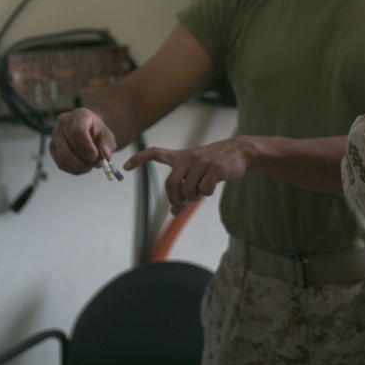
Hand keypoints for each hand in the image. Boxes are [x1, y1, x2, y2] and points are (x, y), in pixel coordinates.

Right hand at [49, 108, 116, 174]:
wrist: (89, 129)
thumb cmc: (97, 131)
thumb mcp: (107, 136)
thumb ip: (107, 145)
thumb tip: (105, 155)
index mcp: (80, 115)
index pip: (78, 131)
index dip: (86, 146)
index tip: (94, 157)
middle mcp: (63, 123)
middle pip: (69, 146)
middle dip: (84, 160)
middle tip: (95, 164)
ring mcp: (55, 134)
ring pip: (63, 156)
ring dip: (78, 166)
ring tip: (89, 166)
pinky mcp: (52, 147)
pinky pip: (60, 163)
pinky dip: (72, 169)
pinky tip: (81, 168)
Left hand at [124, 137, 255, 214]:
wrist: (239, 151)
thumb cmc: (215, 163)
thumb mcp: (197, 175)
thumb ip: (184, 194)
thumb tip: (174, 212)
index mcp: (181, 157)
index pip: (156, 153)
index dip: (139, 159)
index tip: (125, 167)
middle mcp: (188, 158)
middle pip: (170, 184)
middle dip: (176, 198)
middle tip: (184, 200)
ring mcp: (201, 163)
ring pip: (188, 190)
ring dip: (194, 197)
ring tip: (202, 190)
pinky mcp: (215, 169)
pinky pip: (204, 190)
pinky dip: (206, 193)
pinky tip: (213, 185)